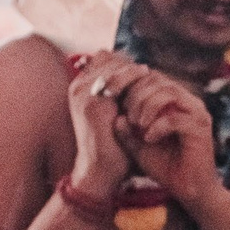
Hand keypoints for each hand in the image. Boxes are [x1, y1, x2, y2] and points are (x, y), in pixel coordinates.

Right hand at [64, 50, 139, 199]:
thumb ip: (120, 95)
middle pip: (106, 57)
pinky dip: (133, 77)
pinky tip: (148, 82)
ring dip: (132, 68)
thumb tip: (143, 73)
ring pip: (111, 64)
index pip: (102, 59)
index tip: (143, 70)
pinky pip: (116, 78)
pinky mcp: (93, 103)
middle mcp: (78, 87)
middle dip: (129, 63)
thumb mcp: (114, 114)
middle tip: (149, 70)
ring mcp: (83, 94)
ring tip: (151, 75)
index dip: (123, 62)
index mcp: (80, 89)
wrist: (99, 171)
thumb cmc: (111, 145)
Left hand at [118, 69, 225, 211]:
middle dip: (136, 95)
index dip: (129, 85)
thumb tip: (116, 117)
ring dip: (147, 106)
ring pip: (168, 92)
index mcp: (174, 101)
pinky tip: (149, 139)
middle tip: (128, 116)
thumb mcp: (138, 146)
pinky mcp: (201, 128)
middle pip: (158, 80)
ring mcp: (196, 113)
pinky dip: (158, 126)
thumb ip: (127, 131)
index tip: (115, 102)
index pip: (150, 78)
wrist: (189, 191)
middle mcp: (187, 102)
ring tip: (138, 125)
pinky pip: (176, 118)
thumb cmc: (166, 167)